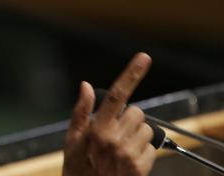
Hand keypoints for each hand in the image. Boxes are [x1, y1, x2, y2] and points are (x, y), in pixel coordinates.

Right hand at [63, 52, 154, 175]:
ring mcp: (129, 155)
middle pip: (137, 112)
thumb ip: (81, 111)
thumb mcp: (72, 140)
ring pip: (146, 130)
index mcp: (97, 129)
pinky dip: (143, 152)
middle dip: (129, 119)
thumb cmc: (77, 170)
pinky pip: (151, 149)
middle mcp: (115, 140)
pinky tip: (128, 161)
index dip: (132, 74)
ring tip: (121, 149)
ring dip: (137, 136)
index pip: (118, 95)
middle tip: (116, 132)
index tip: (143, 58)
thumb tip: (87, 86)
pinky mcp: (140, 169)